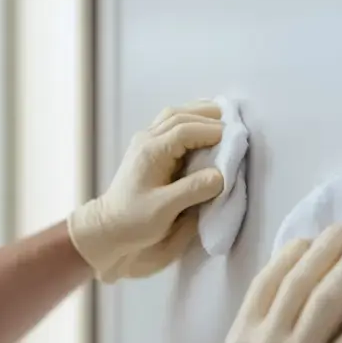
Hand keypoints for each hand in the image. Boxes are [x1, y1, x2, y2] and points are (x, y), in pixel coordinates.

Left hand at [68, 101, 226, 282]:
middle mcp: (146, 140)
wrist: (106, 227)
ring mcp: (144, 142)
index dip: (212, 131)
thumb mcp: (165, 209)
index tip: (234, 138)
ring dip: (197, 115)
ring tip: (221, 120)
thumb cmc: (133, 221)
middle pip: (180, 116)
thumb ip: (193, 190)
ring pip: (173, 116)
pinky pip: (169, 124)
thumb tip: (221, 175)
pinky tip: (201, 127)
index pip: (185, 130)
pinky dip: (188, 121)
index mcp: (151, 151)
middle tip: (233, 126)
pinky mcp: (146, 149)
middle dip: (208, 118)